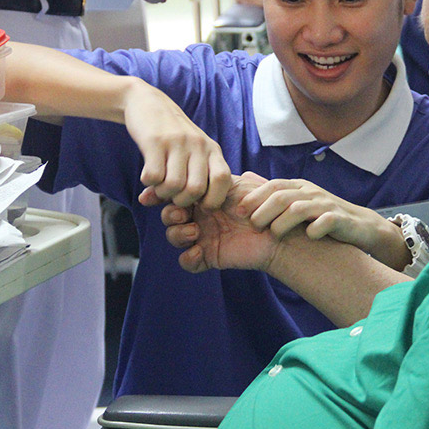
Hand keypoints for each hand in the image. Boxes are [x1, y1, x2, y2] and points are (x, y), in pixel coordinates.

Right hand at [121, 79, 232, 209]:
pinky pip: (153, 176)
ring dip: (162, 193)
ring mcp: (177, 142)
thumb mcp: (195, 150)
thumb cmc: (173, 136)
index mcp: (212, 150)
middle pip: (195, 190)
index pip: (223, 180)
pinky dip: (148, 183)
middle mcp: (198, 145)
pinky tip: (148, 175)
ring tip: (158, 184)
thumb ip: (198, 176)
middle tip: (172, 194)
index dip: (211, 199)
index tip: (197, 202)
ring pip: (173, 186)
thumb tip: (189, 211)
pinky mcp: (154, 141)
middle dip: (180, 201)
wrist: (147, 102)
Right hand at [163, 172, 282, 272]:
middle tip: (181, 213)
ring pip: (175, 237)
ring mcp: (203, 237)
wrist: (279, 229)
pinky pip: (188, 261)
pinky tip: (198, 250)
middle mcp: (200, 217)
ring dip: (177, 234)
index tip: (149, 196)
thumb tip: (193, 167)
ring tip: (194, 231)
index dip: (159, 196)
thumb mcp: (240, 184)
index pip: (175, 195)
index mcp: (203, 197)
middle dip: (169, 215)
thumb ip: (216, 176)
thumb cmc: (263, 203)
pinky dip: (188, 258)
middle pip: (169, 217)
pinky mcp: (210, 257)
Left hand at [236, 178, 408, 268]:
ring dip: (283, 222)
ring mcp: (326, 205)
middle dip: (264, 210)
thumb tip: (246, 179)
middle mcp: (311, 193)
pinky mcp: (341, 219)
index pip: (273, 186)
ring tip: (274, 235)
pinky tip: (308, 237)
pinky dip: (314, 229)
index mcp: (300, 188)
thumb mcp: (300, 202)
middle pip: (282, 196)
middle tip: (253, 226)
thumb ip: (276, 194)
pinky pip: (325, 221)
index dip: (254, 197)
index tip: (238, 211)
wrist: (360, 226)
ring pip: (299, 208)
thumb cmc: (323, 217)